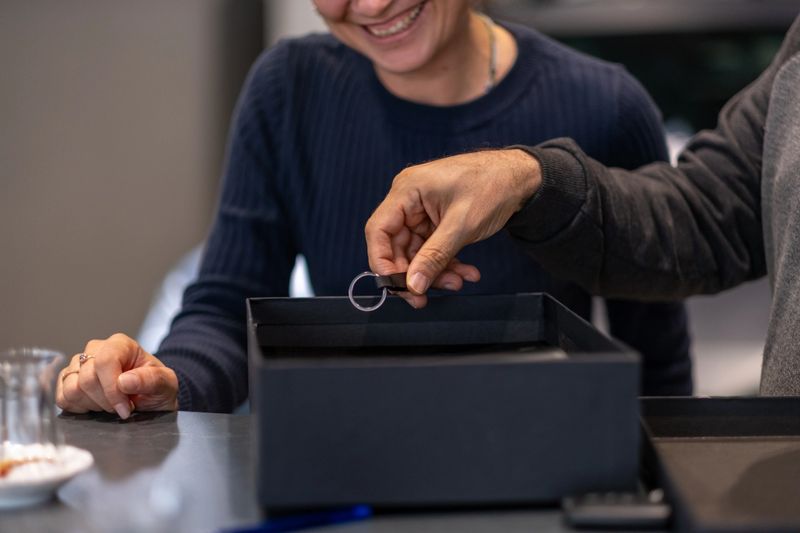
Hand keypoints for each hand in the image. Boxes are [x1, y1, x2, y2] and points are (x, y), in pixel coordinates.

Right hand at [57, 333, 178, 418]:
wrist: (150, 398)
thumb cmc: (157, 388)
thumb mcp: (166, 384)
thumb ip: (152, 380)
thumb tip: (124, 381)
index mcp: (120, 344)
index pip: (104, 362)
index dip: (112, 390)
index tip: (125, 408)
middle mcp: (96, 349)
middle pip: (87, 379)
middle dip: (106, 401)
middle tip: (122, 407)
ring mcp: (78, 364)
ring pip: (72, 389)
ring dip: (93, 405)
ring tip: (110, 405)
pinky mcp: (67, 380)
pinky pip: (62, 398)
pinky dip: (79, 408)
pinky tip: (96, 406)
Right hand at [366, 148, 540, 307]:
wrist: (520, 177)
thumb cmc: (492, 186)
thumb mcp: (461, 225)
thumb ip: (434, 257)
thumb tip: (413, 285)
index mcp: (407, 191)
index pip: (378, 230)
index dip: (382, 262)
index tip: (396, 287)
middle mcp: (409, 200)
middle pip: (396, 246)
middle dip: (414, 272)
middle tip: (426, 296)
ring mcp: (422, 211)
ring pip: (416, 252)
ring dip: (435, 271)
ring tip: (458, 281)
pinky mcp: (436, 221)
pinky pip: (432, 249)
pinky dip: (447, 263)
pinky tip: (466, 272)